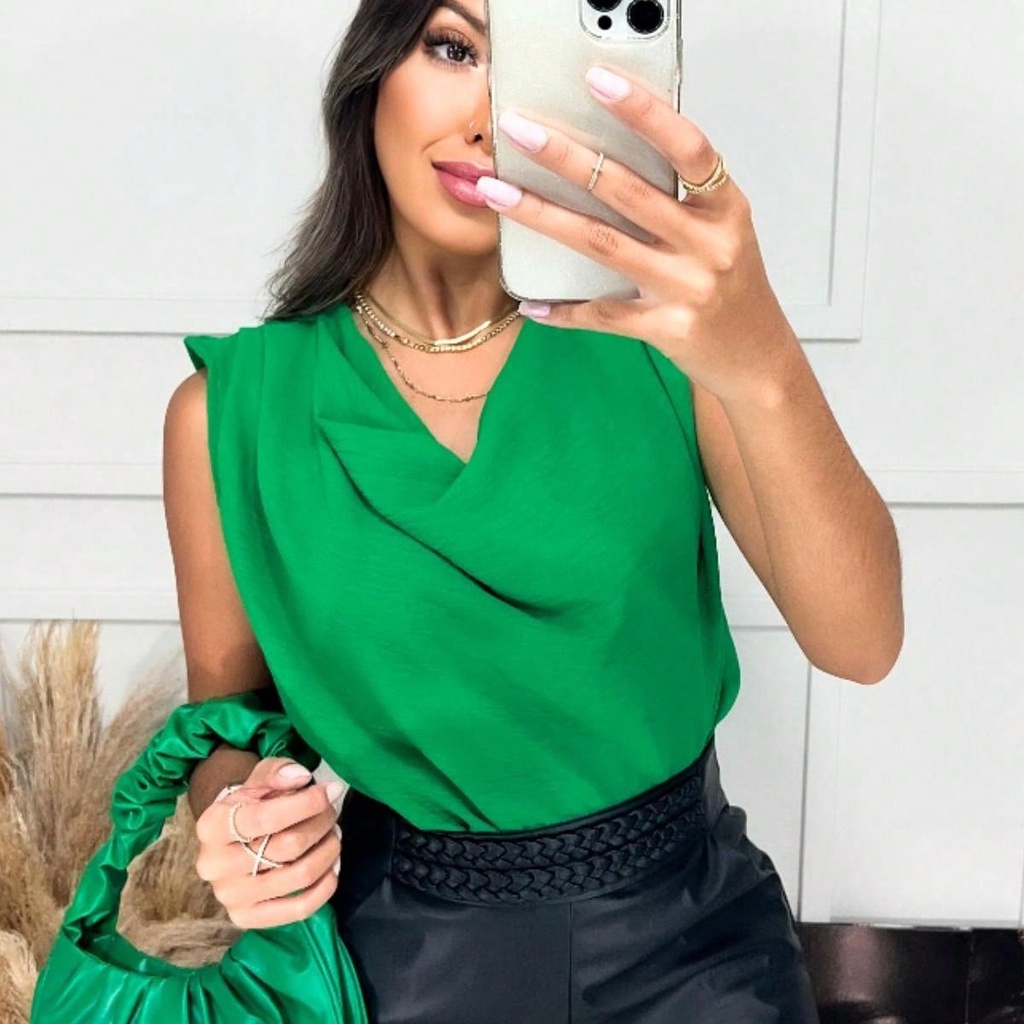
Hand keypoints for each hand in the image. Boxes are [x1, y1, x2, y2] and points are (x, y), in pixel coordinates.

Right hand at [194, 756, 342, 929]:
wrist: (231, 839)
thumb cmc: (249, 804)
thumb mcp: (258, 778)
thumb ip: (277, 772)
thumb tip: (301, 778)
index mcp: (212, 826)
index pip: (265, 818)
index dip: (306, 804)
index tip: (330, 791)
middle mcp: (214, 865)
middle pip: (288, 846)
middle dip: (321, 824)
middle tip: (333, 812)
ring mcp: (230, 896)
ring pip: (299, 875)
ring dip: (328, 851)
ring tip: (333, 835)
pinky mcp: (246, 918)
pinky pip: (299, 909)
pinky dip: (325, 886)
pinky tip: (332, 866)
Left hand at [476, 65, 801, 406]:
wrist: (757, 357)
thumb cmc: (734, 287)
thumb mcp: (722, 231)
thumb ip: (681, 198)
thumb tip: (606, 160)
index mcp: (725, 208)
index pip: (688, 147)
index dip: (644, 112)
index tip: (598, 82)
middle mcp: (709, 244)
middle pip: (627, 191)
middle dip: (566, 157)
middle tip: (520, 131)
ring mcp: (687, 288)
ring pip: (602, 243)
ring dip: (543, 216)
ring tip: (498, 194)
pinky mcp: (666, 328)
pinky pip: (603, 314)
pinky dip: (564, 310)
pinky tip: (530, 304)